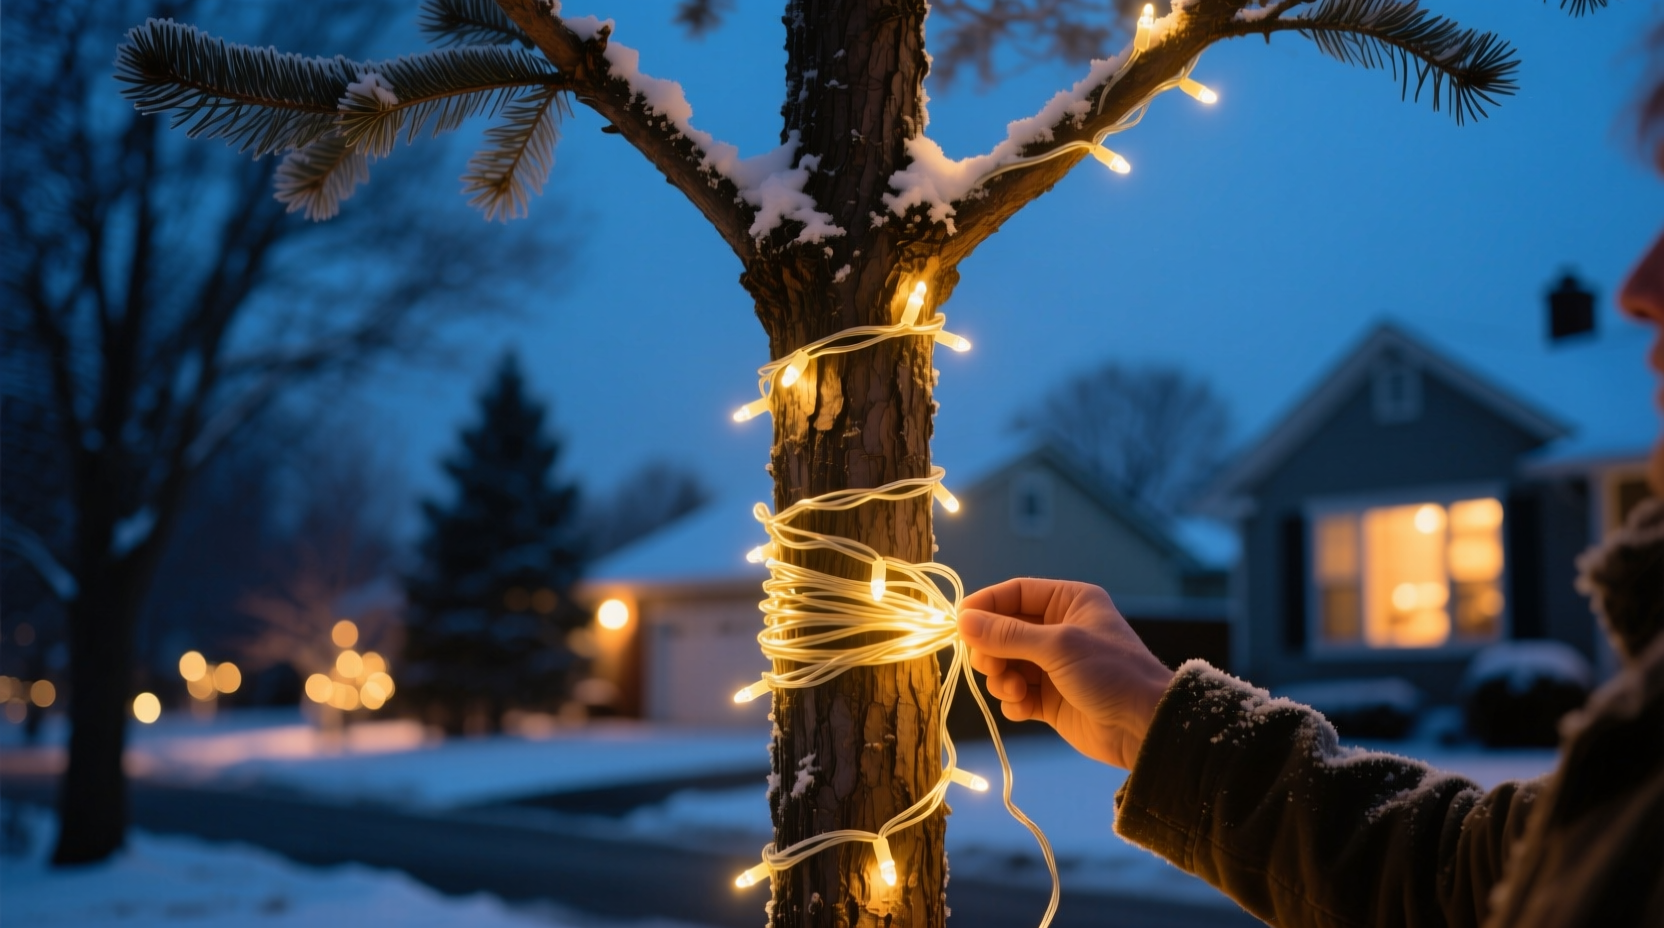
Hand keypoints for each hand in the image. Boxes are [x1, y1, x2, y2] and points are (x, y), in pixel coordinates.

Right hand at [958, 578, 1174, 769]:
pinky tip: (1022, 708)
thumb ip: (1008, 634)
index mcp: (1068, 602)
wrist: (1144, 728)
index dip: (985, 606)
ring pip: (1005, 664)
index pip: (1015, 593)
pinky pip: (1016, 694)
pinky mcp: (1050, 699)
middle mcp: (1058, 629)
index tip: (960, 624)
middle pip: (1003, 630)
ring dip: (1001, 678)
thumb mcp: (1058, 646)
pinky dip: (1012, 701)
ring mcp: (1053, 666)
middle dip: (991, 649)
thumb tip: (963, 620)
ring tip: (1014, 691)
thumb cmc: (1110, 673)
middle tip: (989, 666)